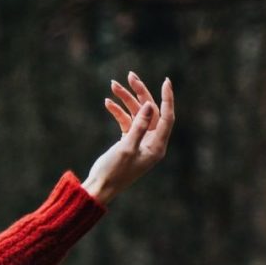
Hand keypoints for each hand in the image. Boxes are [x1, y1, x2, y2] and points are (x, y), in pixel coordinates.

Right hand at [82, 72, 174, 204]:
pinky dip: (117, 112)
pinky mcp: (127, 142)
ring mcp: (139, 141)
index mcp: (157, 146)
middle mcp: (151, 142)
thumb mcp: (126, 148)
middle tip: (130, 76)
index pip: (167, 116)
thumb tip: (150, 105)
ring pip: (136, 114)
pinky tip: (107, 103)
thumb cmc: (113, 172)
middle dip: (140, 93)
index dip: (166, 98)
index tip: (165, 81)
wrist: (99, 188)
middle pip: (150, 111)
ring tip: (113, 86)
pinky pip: (126, 122)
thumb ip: (139, 126)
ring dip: (125, 100)